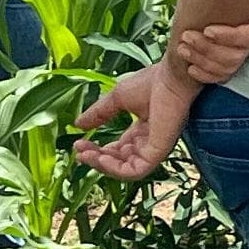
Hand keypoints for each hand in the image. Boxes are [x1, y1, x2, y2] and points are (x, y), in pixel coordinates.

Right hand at [74, 60, 195, 179]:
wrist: (171, 77)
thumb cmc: (152, 82)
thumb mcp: (116, 99)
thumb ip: (99, 114)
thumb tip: (77, 125)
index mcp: (142, 131)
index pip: (118, 150)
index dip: (97, 150)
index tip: (78, 144)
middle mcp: (148, 143)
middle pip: (119, 161)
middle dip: (96, 158)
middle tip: (79, 151)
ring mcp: (154, 149)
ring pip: (124, 170)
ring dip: (102, 165)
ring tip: (85, 154)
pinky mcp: (158, 152)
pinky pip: (134, 171)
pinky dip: (115, 169)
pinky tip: (100, 158)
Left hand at [168, 8, 248, 84]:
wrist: (206, 7)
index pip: (247, 37)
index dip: (228, 36)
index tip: (207, 29)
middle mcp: (247, 46)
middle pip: (232, 56)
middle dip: (206, 48)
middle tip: (186, 35)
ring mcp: (236, 60)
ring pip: (222, 68)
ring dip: (200, 59)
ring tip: (181, 46)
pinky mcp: (224, 70)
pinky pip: (217, 79)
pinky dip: (203, 76)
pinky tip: (189, 67)